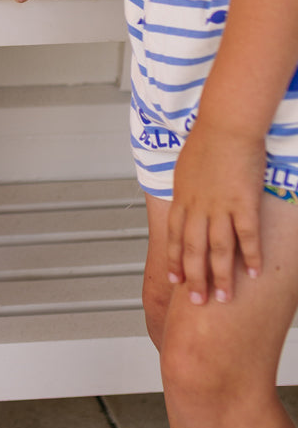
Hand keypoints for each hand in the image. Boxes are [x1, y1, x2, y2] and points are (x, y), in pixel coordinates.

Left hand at [166, 121, 264, 304]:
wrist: (225, 126)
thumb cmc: (207, 141)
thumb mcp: (186, 169)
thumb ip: (187, 191)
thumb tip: (187, 202)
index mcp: (182, 199)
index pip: (173, 237)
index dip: (174, 261)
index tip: (175, 281)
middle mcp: (197, 207)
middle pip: (192, 250)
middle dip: (194, 278)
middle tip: (197, 302)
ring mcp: (219, 207)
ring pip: (218, 249)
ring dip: (220, 275)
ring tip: (222, 298)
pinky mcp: (244, 203)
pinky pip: (247, 236)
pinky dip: (250, 256)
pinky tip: (253, 273)